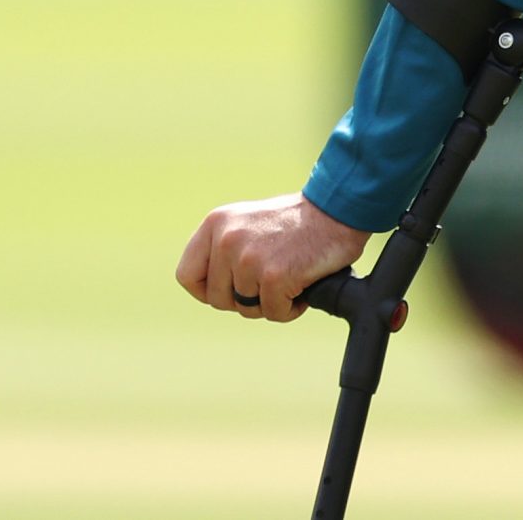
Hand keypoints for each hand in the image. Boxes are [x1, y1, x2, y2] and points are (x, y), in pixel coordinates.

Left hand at [175, 192, 368, 322]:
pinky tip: (303, 285)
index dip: (208, 292)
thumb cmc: (296, 221)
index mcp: (215, 224)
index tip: (230, 291)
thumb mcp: (246, 223)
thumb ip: (224, 249)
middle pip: (218, 300)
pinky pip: (274, 313)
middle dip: (245, 300)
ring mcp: (248, 258)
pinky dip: (291, 308)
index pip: (187, 276)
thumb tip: (210, 291)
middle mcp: (226, 240)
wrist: (336, 210)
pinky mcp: (274, 276)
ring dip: (271, 303)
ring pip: (246, 309)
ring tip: (289, 279)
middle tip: (270, 283)